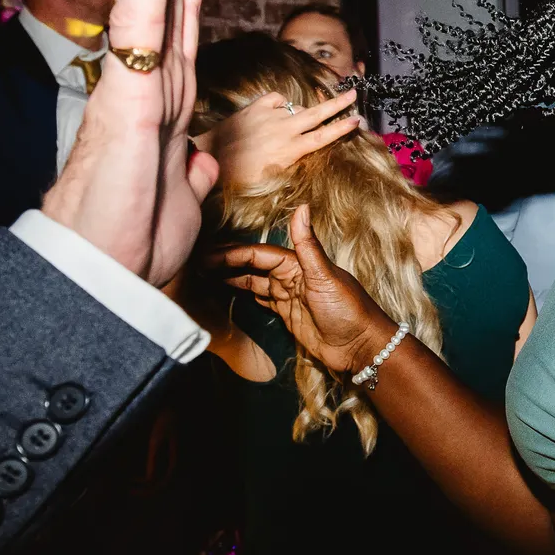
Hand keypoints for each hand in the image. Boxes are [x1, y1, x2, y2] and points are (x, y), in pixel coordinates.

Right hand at [41, 0, 215, 285]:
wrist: (100, 278)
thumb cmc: (130, 243)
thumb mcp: (180, 201)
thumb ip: (188, 172)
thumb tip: (199, 162)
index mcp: (165, 105)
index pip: (184, 26)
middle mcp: (152, 85)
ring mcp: (138, 84)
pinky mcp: (131, 94)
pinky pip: (148, 20)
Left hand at [194, 88, 361, 190]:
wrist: (213, 155)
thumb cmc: (241, 174)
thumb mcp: (272, 175)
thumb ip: (291, 160)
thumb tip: (304, 149)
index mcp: (290, 149)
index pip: (323, 137)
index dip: (341, 128)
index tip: (356, 120)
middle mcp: (284, 129)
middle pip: (317, 114)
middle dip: (338, 103)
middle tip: (353, 94)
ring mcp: (270, 115)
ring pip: (296, 108)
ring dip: (300, 114)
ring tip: (293, 124)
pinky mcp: (256, 106)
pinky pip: (277, 99)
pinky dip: (280, 104)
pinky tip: (276, 111)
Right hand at [204, 204, 394, 374]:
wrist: (360, 347)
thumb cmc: (348, 310)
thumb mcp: (325, 277)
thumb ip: (308, 245)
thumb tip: (301, 207)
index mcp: (299, 264)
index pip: (259, 254)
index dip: (232, 254)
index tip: (205, 256)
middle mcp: (292, 276)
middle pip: (252, 266)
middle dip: (225, 263)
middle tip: (194, 264)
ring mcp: (289, 295)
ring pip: (253, 282)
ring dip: (230, 277)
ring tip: (202, 276)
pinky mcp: (287, 314)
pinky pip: (260, 299)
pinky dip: (243, 294)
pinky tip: (226, 291)